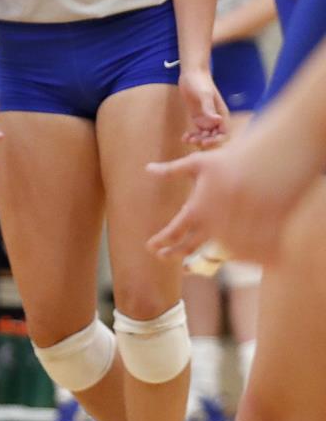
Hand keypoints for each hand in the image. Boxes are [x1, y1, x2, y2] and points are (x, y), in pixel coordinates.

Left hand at [146, 134, 302, 265]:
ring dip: (197, 257)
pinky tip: (218, 254)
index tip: (151, 246)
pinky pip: (236, 254)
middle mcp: (213, 226)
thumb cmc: (232, 162)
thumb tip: (148, 168)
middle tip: (162, 256)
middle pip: (189, 247)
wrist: (272, 167)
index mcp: (197, 210)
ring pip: (212, 253)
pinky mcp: (252, 237)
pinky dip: (224, 256)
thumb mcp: (198, 162)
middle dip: (174, 253)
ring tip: (185, 259)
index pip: (173, 232)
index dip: (160, 241)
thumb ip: (172, 170)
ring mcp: (234, 234)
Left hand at [178, 67, 227, 148]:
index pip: (224, 132)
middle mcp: (215, 118)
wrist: (192, 74)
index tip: (205, 142)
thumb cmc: (200, 82)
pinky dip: (192, 136)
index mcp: (221, 114)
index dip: (217, 140)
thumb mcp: (204, 95)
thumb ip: (209, 108)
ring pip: (205, 135)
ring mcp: (206, 118)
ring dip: (198, 140)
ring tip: (187, 139)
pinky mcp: (197, 117)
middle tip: (193, 141)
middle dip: (206, 141)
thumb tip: (218, 121)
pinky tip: (184, 137)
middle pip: (214, 136)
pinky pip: (197, 131)